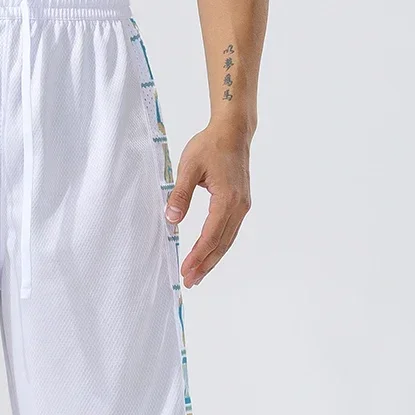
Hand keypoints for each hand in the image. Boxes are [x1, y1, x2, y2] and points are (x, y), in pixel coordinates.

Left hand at [164, 122, 251, 287]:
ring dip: (212, 259)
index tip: (186, 270)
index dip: (198, 255)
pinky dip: (219, 247)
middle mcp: (239, 206)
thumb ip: (179, 194)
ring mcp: (242, 206)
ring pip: (227, 240)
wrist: (233, 132)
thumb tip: (171, 219)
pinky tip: (209, 255)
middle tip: (190, 282)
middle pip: (222, 244)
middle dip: (205, 265)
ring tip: (198, 276)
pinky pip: (229, 231)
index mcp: (227, 199)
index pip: (210, 236)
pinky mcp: (240, 204)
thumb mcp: (189, 167)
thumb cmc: (210, 146)